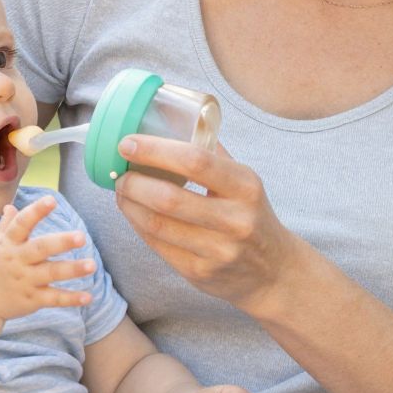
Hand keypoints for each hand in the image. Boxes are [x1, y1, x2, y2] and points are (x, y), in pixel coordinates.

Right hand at [0, 195, 96, 320]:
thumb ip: (7, 226)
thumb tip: (10, 206)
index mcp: (8, 244)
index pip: (22, 224)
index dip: (36, 211)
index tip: (52, 200)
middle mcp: (17, 261)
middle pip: (41, 249)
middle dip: (61, 242)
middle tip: (81, 237)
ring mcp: (25, 281)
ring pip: (51, 273)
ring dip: (72, 270)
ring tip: (92, 265)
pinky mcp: (32, 299)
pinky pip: (54, 299)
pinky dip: (71, 299)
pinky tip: (88, 297)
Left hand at [112, 137, 298, 312]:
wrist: (272, 271)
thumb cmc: (252, 216)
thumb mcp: (246, 183)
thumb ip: (214, 155)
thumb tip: (177, 120)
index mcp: (246, 187)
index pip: (195, 161)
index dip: (155, 150)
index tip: (128, 143)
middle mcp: (235, 220)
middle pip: (169, 198)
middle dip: (134, 182)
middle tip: (119, 172)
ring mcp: (217, 250)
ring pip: (157, 224)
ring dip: (129, 204)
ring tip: (121, 190)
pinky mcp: (199, 272)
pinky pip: (157, 245)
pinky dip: (137, 225)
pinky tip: (133, 212)